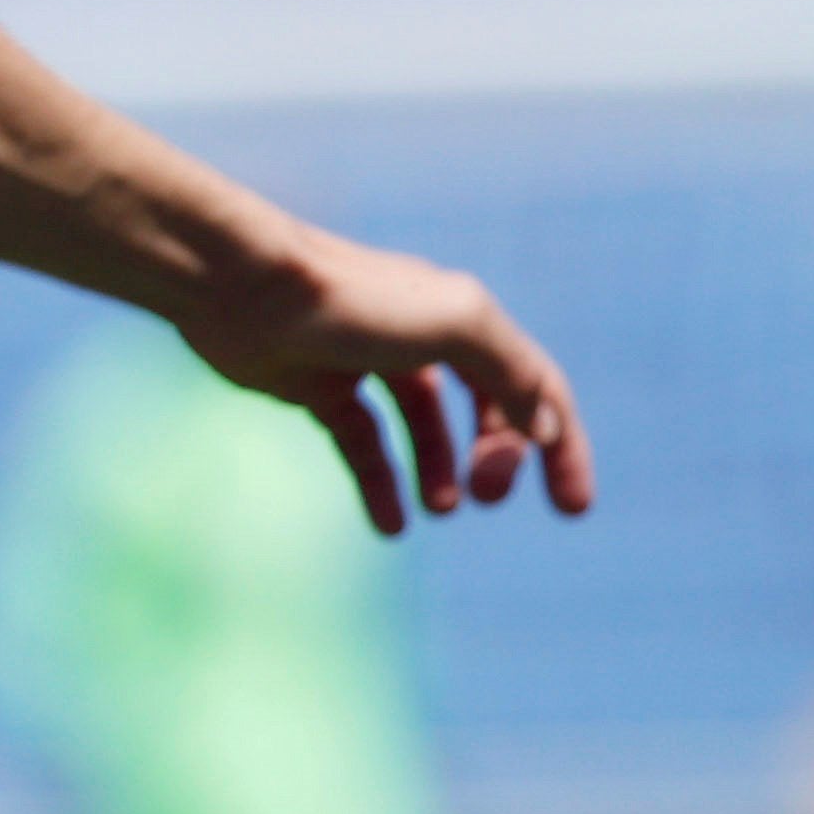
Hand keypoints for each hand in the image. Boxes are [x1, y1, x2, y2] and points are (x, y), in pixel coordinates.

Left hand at [170, 229, 598, 535]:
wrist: (241, 288)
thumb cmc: (349, 301)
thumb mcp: (454, 324)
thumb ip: (511, 373)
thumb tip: (545, 430)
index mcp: (462, 315)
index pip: (534, 385)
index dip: (561, 445)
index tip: (571, 507)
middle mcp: (418, 333)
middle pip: (483, 407)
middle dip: (497, 458)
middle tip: (486, 496)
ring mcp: (364, 359)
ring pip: (422, 427)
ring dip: (441, 472)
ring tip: (444, 509)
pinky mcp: (314, 385)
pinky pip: (362, 442)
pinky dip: (379, 483)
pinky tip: (389, 525)